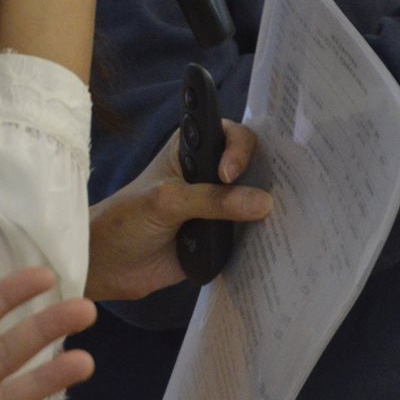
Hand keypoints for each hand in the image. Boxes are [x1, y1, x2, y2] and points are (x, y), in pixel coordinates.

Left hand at [84, 121, 271, 301]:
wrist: (110, 265)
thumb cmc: (127, 219)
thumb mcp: (167, 201)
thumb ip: (212, 200)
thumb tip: (263, 203)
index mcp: (192, 148)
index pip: (230, 134)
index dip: (239, 148)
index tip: (229, 174)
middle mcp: (210, 172)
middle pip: (252, 165)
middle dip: (268, 176)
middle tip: (280, 194)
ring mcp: (218, 205)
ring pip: (255, 200)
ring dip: (270, 209)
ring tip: (289, 219)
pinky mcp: (222, 236)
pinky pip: (250, 234)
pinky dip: (264, 237)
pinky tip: (281, 243)